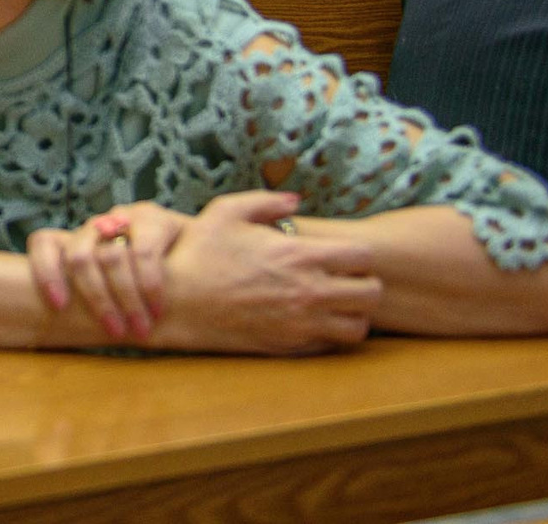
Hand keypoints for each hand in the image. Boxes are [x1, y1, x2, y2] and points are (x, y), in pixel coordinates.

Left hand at [28, 202, 189, 341]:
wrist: (195, 263)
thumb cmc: (138, 289)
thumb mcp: (108, 293)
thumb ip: (86, 300)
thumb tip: (59, 330)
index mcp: (75, 242)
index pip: (44, 243)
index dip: (46, 271)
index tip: (58, 306)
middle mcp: (95, 228)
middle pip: (78, 256)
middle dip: (96, 298)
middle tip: (114, 331)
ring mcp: (122, 218)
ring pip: (110, 255)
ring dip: (125, 298)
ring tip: (140, 328)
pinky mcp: (152, 217)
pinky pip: (144, 253)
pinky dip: (149, 285)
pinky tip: (158, 308)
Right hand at [146, 191, 382, 354]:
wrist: (176, 300)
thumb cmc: (199, 252)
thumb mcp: (226, 211)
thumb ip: (267, 201)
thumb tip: (295, 200)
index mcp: (299, 255)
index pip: (363, 257)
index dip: (357, 254)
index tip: (340, 255)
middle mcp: (309, 291)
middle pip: (371, 294)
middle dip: (363, 285)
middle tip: (343, 280)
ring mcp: (301, 323)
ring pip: (358, 327)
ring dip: (351, 315)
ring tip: (332, 305)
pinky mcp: (289, 347)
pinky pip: (330, 346)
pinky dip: (328, 336)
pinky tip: (308, 322)